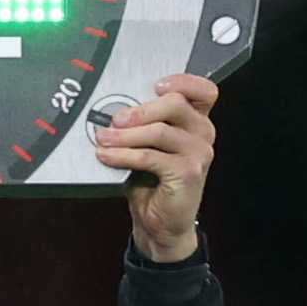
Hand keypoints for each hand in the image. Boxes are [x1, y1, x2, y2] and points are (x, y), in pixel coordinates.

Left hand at [91, 72, 216, 260]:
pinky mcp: (188, 172)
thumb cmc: (153, 182)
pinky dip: (124, 155)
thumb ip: (142, 124)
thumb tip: (110, 110)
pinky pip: (151, 156)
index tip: (156, 85)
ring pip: (159, 131)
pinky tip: (106, 156)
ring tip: (102, 140)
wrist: (162, 224)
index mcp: (196, 121)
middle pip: (175, 104)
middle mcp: (203, 133)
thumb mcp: (148, 146)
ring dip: (125, 135)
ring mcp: (199, 153)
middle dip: (140, 110)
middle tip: (113, 119)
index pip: (203, 90)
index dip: (183, 81)